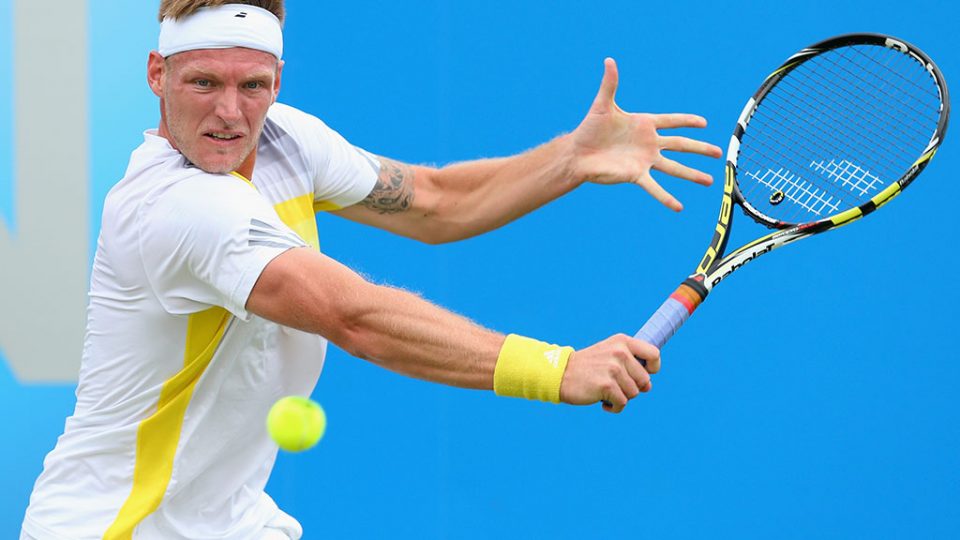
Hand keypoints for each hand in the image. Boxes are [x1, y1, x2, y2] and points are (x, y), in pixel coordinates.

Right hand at [560, 334, 659, 412]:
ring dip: (621, 397)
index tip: (645, 374)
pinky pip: (623, 403)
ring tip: (606, 392)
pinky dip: (614, 407)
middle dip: (633, 388)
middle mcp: (620, 353)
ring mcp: (614, 369)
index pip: (654, 354)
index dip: (653, 368)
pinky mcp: (607, 385)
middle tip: (615, 385)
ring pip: (634, 393)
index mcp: (622, 342)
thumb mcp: (609, 354)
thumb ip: (630, 363)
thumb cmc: (588, 367)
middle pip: (645, 380)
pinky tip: (603, 402)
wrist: (560, 374)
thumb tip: (648, 384)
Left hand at [570, 57, 722, 210]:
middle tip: (718, 152)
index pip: (671, 121)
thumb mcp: (602, 105)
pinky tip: (679, 207)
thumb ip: (610, 84)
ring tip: (710, 181)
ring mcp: (644, 160)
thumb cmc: (589, 129)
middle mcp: (648, 143)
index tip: (703, 123)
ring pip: (674, 168)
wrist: (577, 154)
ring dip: (692, 174)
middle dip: (700, 148)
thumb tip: (609, 60)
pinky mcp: (635, 174)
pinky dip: (666, 197)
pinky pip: (655, 187)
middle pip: (680, 145)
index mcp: (644, 124)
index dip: (687, 121)